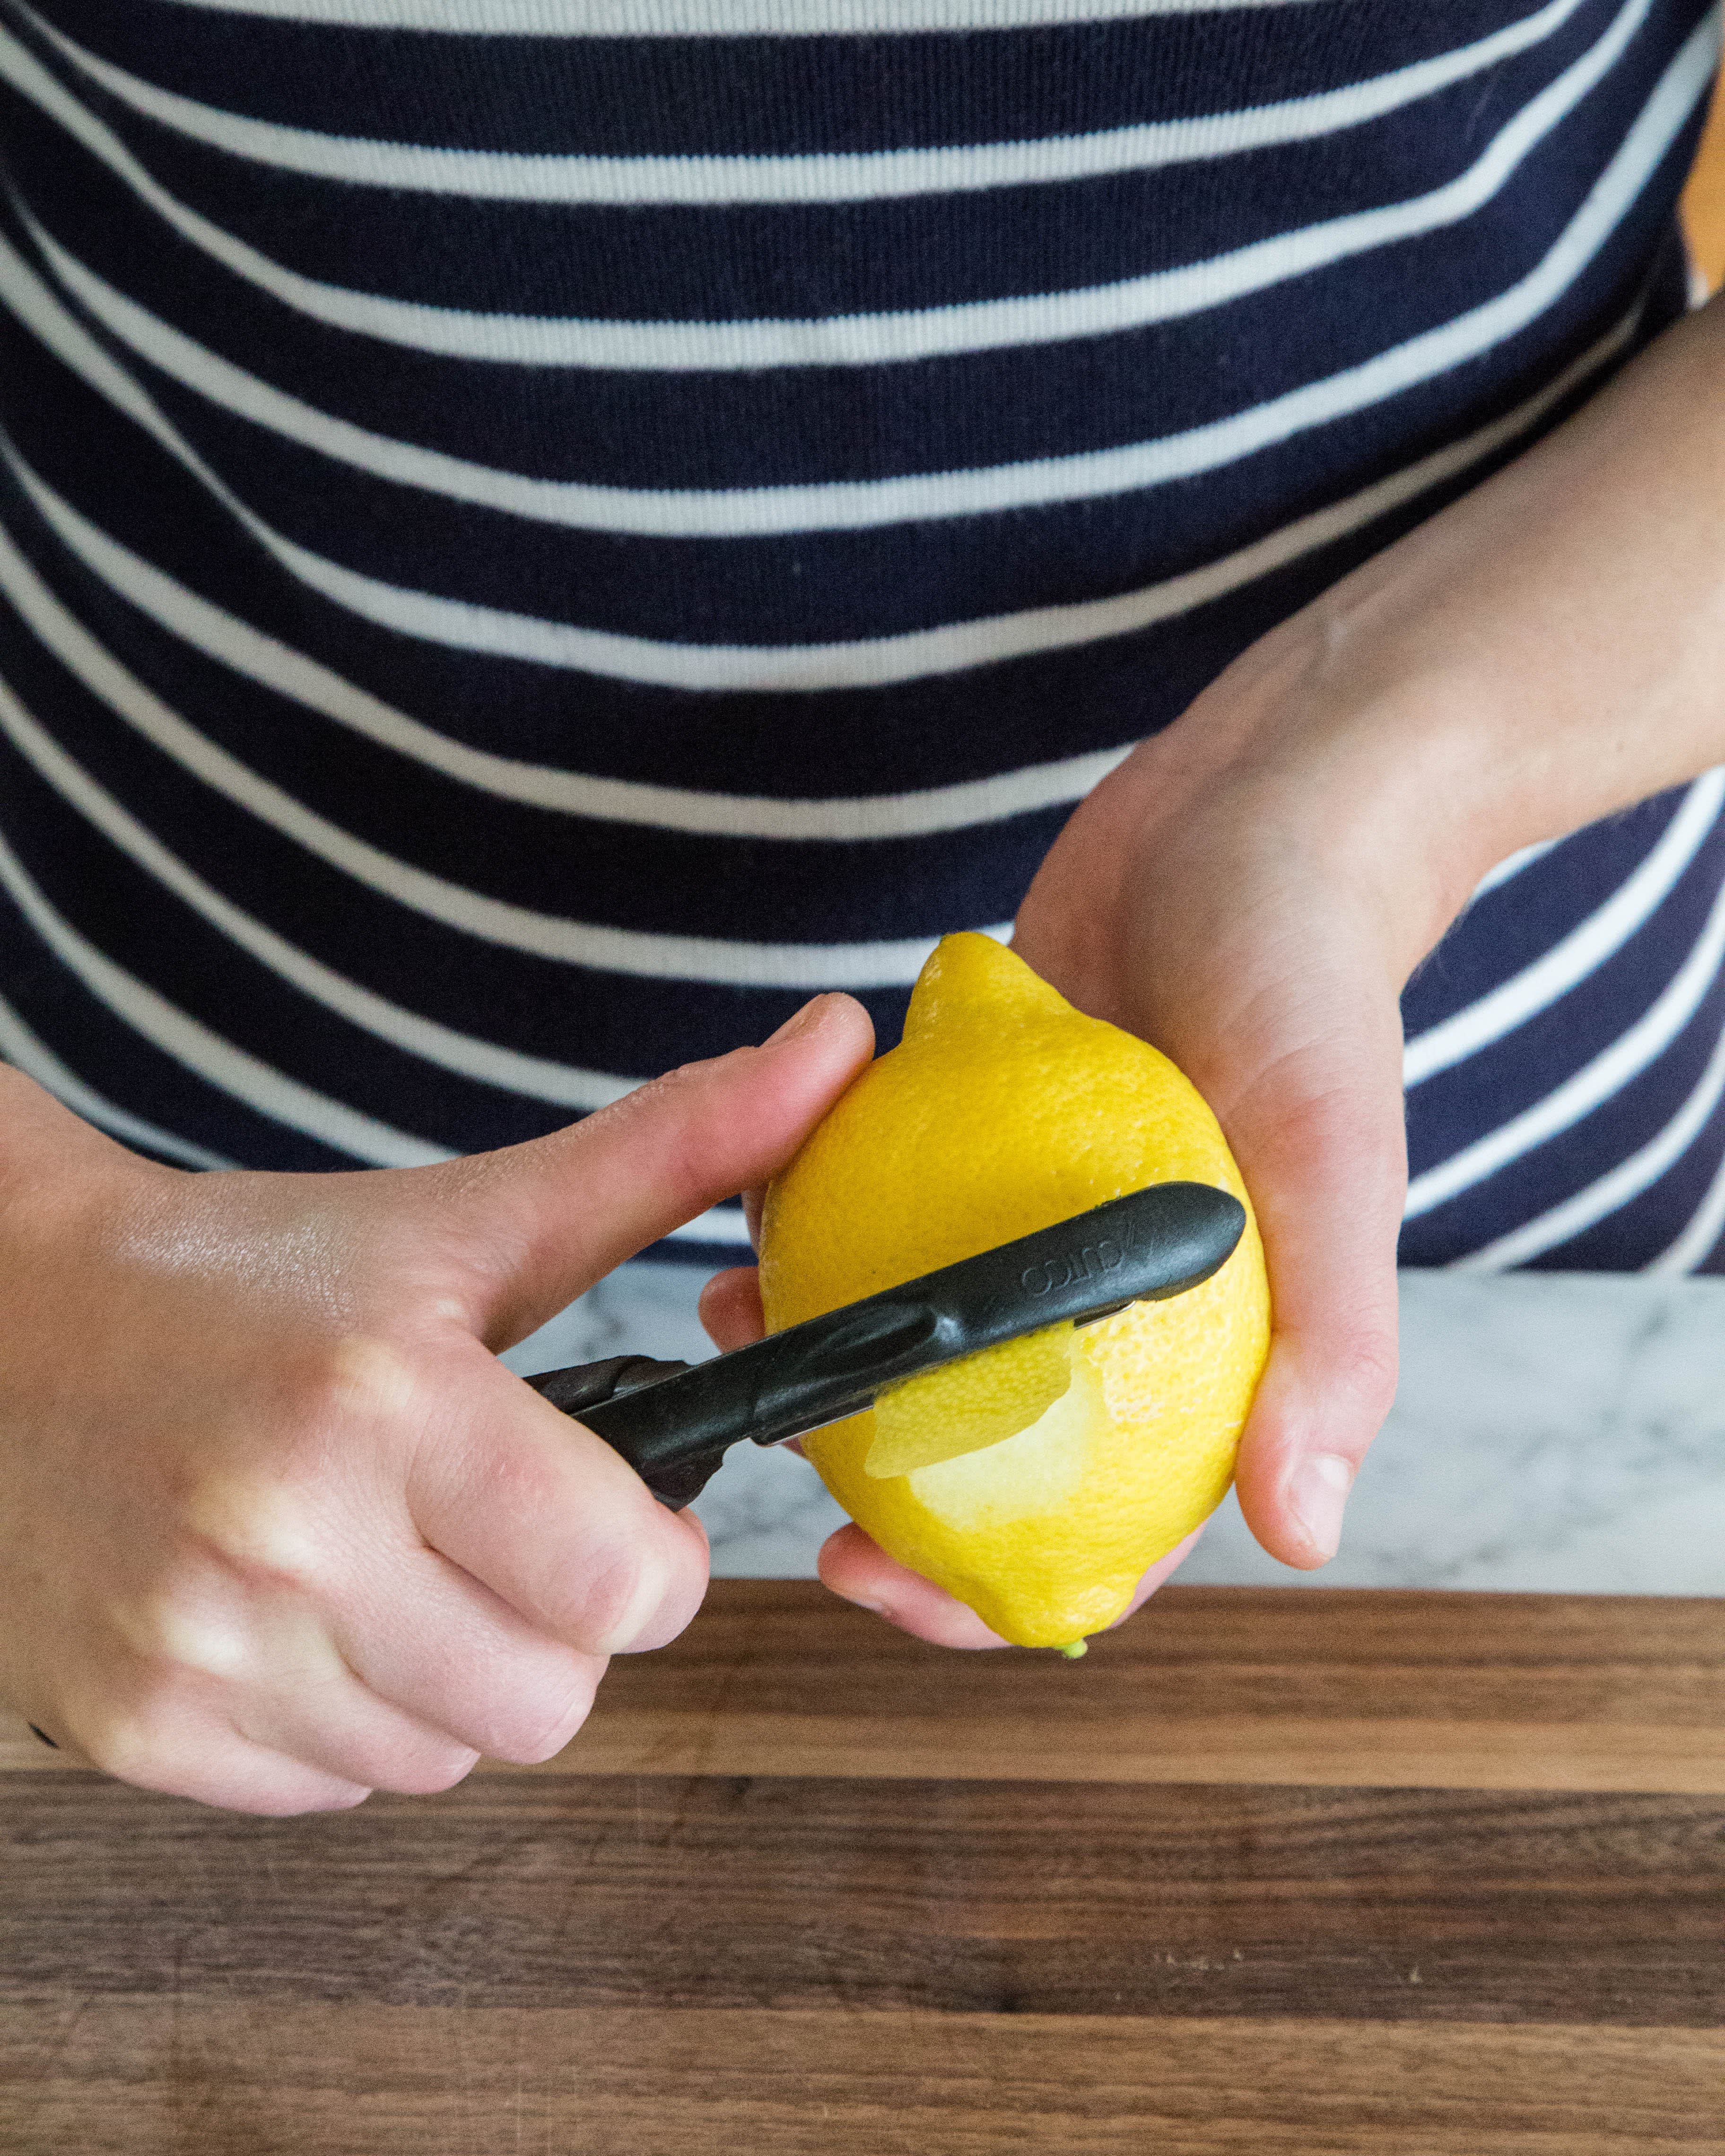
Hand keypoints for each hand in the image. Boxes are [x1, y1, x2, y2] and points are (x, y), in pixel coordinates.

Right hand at [0, 995, 873, 1811]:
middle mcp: (282, 1539)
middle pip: (554, 1699)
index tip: (626, 1515)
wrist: (10, 1327)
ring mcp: (200, 1652)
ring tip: (396, 1560)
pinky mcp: (144, 1731)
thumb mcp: (467, 1219)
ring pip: (451, 1756)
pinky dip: (355, 1719)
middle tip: (502, 1534)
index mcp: (382, 1399)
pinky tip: (311, 1612)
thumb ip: (670, 1153)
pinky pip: (340, 1789)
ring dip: (459, 1676)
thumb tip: (841, 1047)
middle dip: (564, 1627)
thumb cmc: (254, 1276)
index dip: (658, 1562)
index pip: (622, 1588)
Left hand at [711, 291, 1724, 1642]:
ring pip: (917, 1337)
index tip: (878, 1581)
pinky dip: (817, 1230)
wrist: (1252, 814)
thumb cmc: (1312, 984)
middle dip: (884, 1494)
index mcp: (1209, 1350)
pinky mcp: (969, 1133)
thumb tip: (1302, 1531)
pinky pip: (879, 1210)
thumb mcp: (1333, 1162)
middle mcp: (1112, 1306)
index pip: (1109, 1525)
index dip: (995, 1587)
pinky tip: (752, 1230)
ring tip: (749, 1336)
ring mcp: (1031, 1221)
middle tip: (788, 1485)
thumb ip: (1332, 1344)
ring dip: (830, 1359)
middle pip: (989, 1457)